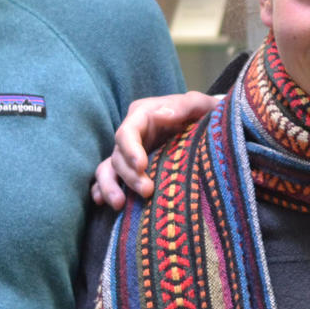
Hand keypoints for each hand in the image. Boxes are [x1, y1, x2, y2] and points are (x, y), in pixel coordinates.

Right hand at [89, 91, 219, 207]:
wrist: (206, 127)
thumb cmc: (202, 114)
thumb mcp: (199, 104)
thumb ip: (185, 105)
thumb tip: (163, 115)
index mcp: (143, 115)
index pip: (127, 132)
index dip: (130, 150)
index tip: (142, 166)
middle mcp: (132, 135)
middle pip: (119, 156)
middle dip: (129, 175)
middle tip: (147, 191)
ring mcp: (129, 153)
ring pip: (109, 169)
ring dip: (110, 186)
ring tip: (119, 204)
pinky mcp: (131, 168)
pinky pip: (111, 179)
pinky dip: (103, 190)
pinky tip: (103, 203)